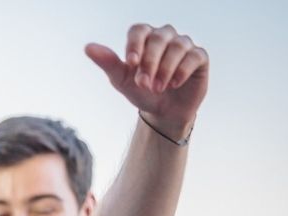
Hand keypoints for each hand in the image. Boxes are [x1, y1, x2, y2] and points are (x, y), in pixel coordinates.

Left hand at [85, 24, 208, 137]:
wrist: (162, 112)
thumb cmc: (140, 91)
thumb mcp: (121, 80)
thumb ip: (107, 62)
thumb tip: (88, 47)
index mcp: (144, 38)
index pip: (139, 30)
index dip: (135, 44)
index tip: (131, 63)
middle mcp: (165, 37)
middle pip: (158, 38)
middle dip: (149, 62)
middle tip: (144, 83)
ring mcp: (183, 45)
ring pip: (177, 46)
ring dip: (165, 68)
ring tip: (157, 87)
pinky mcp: (199, 57)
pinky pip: (194, 56)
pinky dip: (182, 70)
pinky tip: (174, 84)